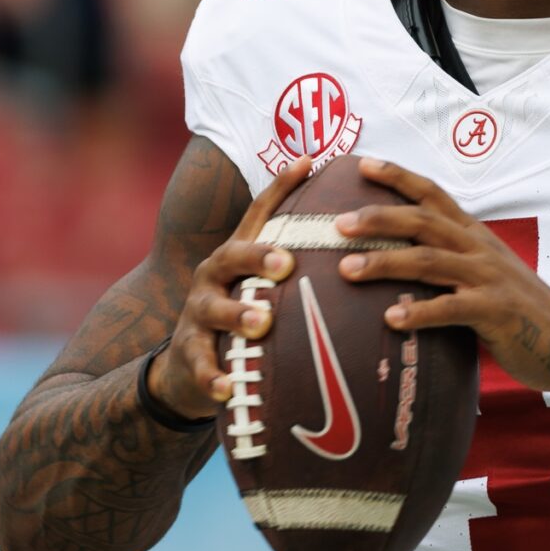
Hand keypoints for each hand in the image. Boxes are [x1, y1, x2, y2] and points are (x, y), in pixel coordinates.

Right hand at [147, 158, 313, 422]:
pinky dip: (214, 376)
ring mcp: (199, 313)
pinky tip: (226, 387)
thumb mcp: (264, 285)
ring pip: (215, 308)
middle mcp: (215, 276)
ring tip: (260, 322)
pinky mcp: (191, 352)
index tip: (309, 163)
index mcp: (239, 255)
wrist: (188, 367)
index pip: (259, 213)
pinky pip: (202, 363)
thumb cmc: (243, 318)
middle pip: (233, 255)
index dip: (281, 187)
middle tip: (286, 262)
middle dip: (259, 256)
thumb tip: (361, 238)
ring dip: (238, 314)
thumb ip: (298, 262)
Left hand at [334, 158, 549, 398]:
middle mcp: (478, 248)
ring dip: (385, 262)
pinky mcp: (495, 312)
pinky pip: (451, 308)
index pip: (433, 194)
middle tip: (338, 223)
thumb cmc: (518, 309)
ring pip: (429, 261)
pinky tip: (390, 320)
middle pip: (423, 222)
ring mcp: (487, 278)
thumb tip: (402, 258)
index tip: (362, 164)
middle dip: (379, 217)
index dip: (399, 176)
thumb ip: (450, 259)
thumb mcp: (485, 271)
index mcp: (474, 235)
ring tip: (347, 269)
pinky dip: (419, 313)